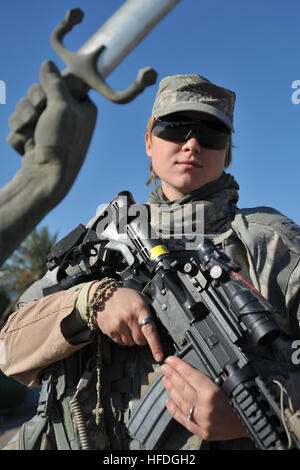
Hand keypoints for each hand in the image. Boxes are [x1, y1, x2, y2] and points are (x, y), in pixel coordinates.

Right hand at [7, 60, 96, 202]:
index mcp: (83, 107)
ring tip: (29, 132)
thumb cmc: (60, 143)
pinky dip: (18, 131)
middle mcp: (68, 115)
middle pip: (41, 91)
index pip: (64, 81)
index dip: (53, 86)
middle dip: (33, 101)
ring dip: (22, 117)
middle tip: (38, 112)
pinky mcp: (34, 136)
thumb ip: (54, 83)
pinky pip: (19, 122)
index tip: (50, 96)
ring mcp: (49, 127)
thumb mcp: (61, 108)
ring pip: (26, 106)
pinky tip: (26, 144)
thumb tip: (47, 62)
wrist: (45, 177)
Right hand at [90, 284, 162, 362]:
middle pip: (141, 340)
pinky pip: (121, 343)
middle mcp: (128, 317)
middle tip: (139, 328)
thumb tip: (159, 327)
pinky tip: (120, 327)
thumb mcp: (140, 298)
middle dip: (143, 338)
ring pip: (131, 343)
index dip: (156, 345)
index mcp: (139, 308)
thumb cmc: (124, 297)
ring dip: (132, 338)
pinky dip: (123, 338)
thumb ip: (149, 311)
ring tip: (128, 325)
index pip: (150, 330)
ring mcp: (118, 325)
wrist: (102, 296)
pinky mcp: (110, 331)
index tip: (159, 356)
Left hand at [162, 356, 248, 440]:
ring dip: (170, 388)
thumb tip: (192, 369)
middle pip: (182, 387)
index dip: (179, 366)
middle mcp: (204, 407)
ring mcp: (201, 420)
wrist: (253, 423)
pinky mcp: (201, 431)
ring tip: (164, 379)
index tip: (171, 359)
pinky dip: (174, 409)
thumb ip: (210, 378)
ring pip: (180, 401)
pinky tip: (168, 400)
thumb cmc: (244, 401)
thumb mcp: (230, 383)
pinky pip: (183, 418)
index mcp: (212, 393)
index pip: (190, 375)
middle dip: (172, 375)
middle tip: (164, 366)